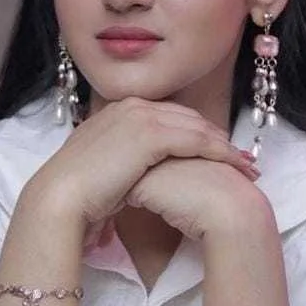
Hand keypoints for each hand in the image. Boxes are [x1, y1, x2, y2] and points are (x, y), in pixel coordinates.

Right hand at [22, 98, 257, 235]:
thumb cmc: (77, 194)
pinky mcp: (151, 134)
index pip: (169, 117)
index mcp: (119, 112)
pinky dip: (220, 153)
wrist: (59, 198)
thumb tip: (125, 184)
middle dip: (216, 137)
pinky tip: (236, 167)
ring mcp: (141, 116)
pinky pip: (197, 141)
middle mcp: (132, 106)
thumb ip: (120, 165)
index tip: (216, 150)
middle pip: (187, 118)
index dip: (196, 133)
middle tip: (241, 157)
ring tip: (246, 166)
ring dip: (225, 147)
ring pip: (197, 128)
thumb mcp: (102, 170)